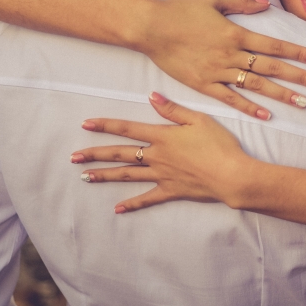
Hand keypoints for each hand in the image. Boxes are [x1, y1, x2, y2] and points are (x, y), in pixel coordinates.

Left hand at [74, 92, 251, 212]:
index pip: (128, 129)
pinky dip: (132, 204)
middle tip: (74, 157)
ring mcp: (161, 175)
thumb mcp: (199, 119)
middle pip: (121, 154)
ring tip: (85, 177)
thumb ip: (173, 110)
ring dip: (105, 175)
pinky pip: (147, 198)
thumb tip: (151, 96)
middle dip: (96, 154)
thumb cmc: (219, 145)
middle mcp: (157, 156)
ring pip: (128, 175)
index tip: (86, 124)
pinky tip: (117, 208)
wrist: (231, 175)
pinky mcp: (170, 191)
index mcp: (162, 136)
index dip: (106, 125)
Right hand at [134, 0, 305, 119]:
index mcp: (235, 33)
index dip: (297, 52)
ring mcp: (217, 71)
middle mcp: (230, 54)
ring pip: (255, 85)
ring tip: (302, 102)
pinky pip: (230, 98)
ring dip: (280, 94)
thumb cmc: (181, 10)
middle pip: (271, 67)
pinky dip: (249, 107)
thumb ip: (241, 3)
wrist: (151, 28)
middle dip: (298, 76)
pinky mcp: (203, 84)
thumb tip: (266, 5)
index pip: (274, 45)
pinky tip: (266, 115)